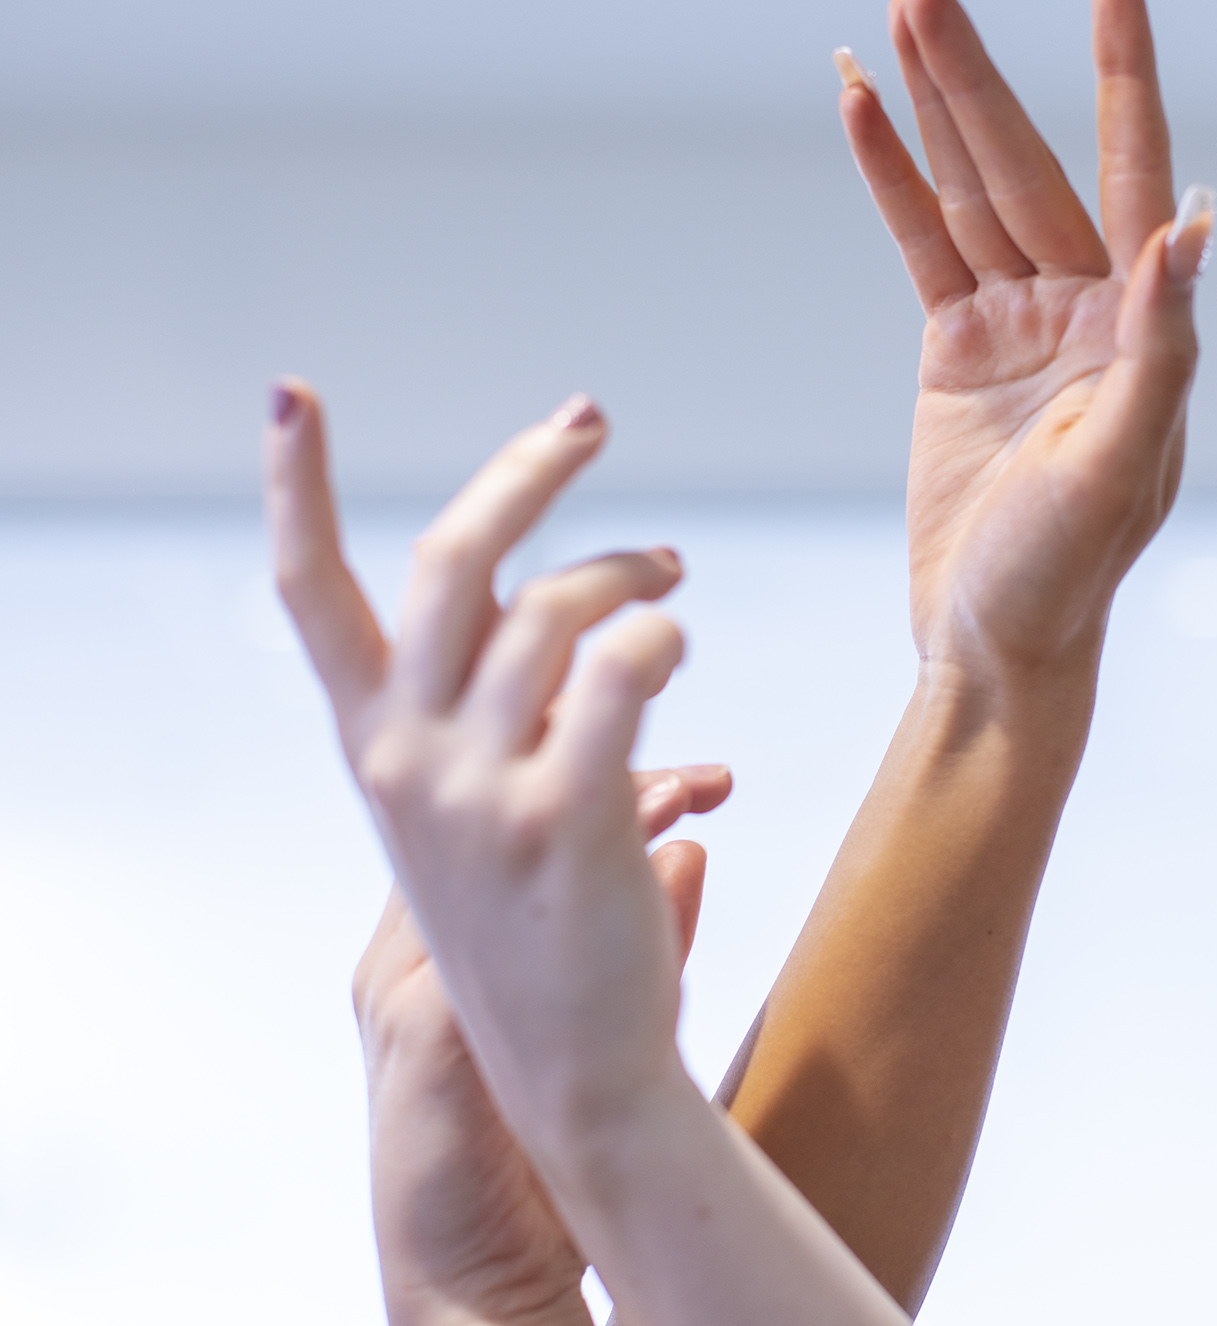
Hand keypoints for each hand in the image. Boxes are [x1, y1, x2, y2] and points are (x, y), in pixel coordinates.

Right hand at [269, 382, 907, 1325]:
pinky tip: (674, 639)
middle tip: (588, 423)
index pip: (309, 595)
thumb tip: (595, 602)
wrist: (580, 1072)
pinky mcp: (566, 822)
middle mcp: (406, 763)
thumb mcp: (484, 806)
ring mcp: (479, 794)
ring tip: (671, 576)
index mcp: (376, 749)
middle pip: (452, 563)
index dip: (294, 488)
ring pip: (549, 610)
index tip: (292, 394)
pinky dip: (650, 635)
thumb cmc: (546, 924)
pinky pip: (612, 675)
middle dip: (522, 473)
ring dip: (623, 570)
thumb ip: (503, 699)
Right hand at [838, 0, 1212, 678]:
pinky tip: (864, 100)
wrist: (993, 648)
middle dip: (973, 62)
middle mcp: (1087, 306)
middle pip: (1026, 157)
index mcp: (1140, 324)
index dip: (1124, 63)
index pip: (1135, 165)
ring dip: (931, 96)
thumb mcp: (1115, 471)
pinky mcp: (958, 347)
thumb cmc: (1064, 579)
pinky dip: (890, 175)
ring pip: (969, 185)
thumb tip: (1191, 225)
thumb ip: (1157, 348)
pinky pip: (922, 241)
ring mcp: (1020, 321)